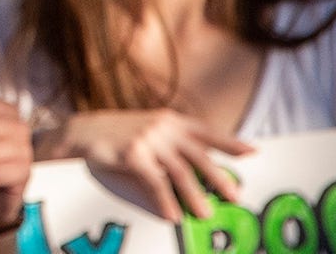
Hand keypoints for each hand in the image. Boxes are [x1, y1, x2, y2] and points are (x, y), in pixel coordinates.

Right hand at [54, 110, 251, 221]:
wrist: (83, 130)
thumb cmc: (120, 135)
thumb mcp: (151, 130)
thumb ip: (174, 143)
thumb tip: (201, 168)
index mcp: (172, 120)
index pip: (207, 132)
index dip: (230, 143)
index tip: (252, 153)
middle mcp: (164, 127)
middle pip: (199, 155)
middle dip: (219, 177)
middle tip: (234, 195)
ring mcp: (149, 139)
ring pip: (180, 172)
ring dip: (195, 195)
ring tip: (205, 213)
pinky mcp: (133, 154)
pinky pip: (155, 183)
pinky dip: (165, 201)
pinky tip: (171, 215)